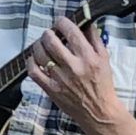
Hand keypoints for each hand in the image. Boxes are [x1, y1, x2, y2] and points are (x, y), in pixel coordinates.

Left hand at [27, 16, 119, 133]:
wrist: (99, 112)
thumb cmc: (102, 85)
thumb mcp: (104, 58)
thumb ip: (94, 39)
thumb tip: (85, 23)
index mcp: (88, 57)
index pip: (71, 32)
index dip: (62, 23)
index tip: (60, 22)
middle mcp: (74, 67)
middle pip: (52, 41)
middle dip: (48, 33)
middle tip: (49, 33)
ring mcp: (61, 79)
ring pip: (41, 55)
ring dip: (38, 45)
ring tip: (41, 44)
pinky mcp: (52, 89)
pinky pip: (34, 72)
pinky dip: (31, 62)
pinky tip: (33, 59)